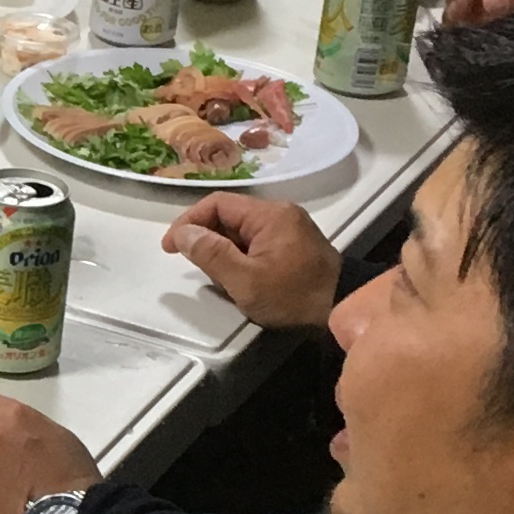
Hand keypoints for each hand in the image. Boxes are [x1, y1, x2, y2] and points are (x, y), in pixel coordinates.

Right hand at [165, 192, 338, 327]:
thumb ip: (211, 254)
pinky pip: (256, 239)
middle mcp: (280, 213)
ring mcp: (289, 227)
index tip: (170, 246)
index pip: (217, 204)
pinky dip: (238, 253)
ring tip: (213, 273)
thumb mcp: (245, 280)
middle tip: (190, 263)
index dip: (188, 221)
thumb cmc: (293, 296)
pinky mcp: (294, 243)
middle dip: (204, 236)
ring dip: (221, 247)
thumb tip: (183, 234)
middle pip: (228, 215)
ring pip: (241, 229)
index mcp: (269, 214)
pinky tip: (236, 275)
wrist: (342, 309)